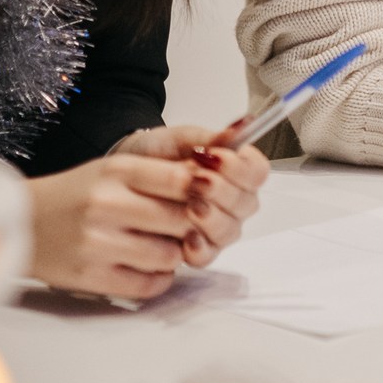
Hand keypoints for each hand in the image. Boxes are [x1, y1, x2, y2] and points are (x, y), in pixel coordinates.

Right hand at [26, 129, 266, 298]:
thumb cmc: (78, 194)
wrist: (24, 222)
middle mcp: (107, 203)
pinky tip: (147, 264)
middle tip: (190, 224)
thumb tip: (219, 167)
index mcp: (119, 170)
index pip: (183, 179)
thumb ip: (165, 170)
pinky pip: (149, 284)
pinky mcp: (91, 276)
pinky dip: (158, 278)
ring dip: (176, 253)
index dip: (207, 190)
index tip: (211, 195)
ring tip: (161, 243)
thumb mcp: (118, 168)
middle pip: (183, 219)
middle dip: (194, 224)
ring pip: (170, 256)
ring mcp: (98, 242)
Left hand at [114, 125, 268, 264]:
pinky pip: (208, 255)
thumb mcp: (181, 139)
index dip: (242, 168)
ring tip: (192, 206)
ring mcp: (216, 227)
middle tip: (200, 180)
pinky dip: (200, 248)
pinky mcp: (196, 249)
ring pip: (230, 231)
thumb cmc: (156, 155)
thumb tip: (242, 126)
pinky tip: (188, 238)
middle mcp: (232, 201)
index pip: (257, 172)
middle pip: (247, 203)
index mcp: (236, 171)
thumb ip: (211, 138)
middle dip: (223, 191)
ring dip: (213, 218)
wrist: (124, 174)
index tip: (218, 157)